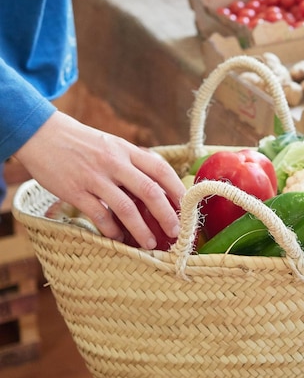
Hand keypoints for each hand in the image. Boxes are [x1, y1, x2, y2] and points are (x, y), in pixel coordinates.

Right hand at [14, 111, 184, 248]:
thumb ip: (131, 162)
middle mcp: (114, 162)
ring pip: (126, 208)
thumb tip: (155, 185)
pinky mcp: (75, 192)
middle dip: (166, 214)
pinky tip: (118, 239)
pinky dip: (111, 231)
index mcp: (126, 150)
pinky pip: (99, 216)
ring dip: (141, 229)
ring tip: (150, 244)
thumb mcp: (111, 144)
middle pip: (149, 191)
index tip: (187, 206)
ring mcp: (94, 178)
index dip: (177, 189)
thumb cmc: (81, 141)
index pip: (160, 169)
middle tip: (176, 232)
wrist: (42, 134)